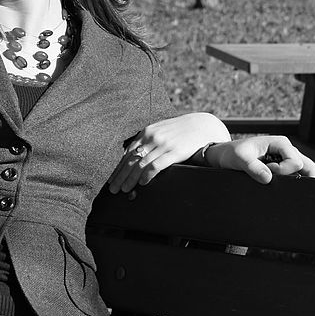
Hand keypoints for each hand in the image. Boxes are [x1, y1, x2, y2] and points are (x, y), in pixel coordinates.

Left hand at [108, 112, 229, 192]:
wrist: (203, 126)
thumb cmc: (180, 130)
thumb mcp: (160, 130)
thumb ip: (147, 140)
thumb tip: (133, 154)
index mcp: (146, 132)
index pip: (127, 152)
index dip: (118, 167)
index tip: (111, 178)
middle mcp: (152, 137)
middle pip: (131, 160)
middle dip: (120, 176)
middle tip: (113, 189)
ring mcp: (163, 145)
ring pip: (141, 164)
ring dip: (131, 179)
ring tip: (124, 189)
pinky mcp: (174, 152)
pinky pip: (156, 166)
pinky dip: (147, 176)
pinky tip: (142, 184)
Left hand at [205, 135, 314, 183]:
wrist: (226, 156)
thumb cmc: (233, 154)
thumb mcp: (239, 159)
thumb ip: (252, 167)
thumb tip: (268, 179)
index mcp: (280, 143)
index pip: (295, 162)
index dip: (282, 171)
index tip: (266, 171)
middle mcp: (288, 150)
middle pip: (309, 167)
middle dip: (298, 178)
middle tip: (281, 183)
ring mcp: (288, 160)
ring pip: (305, 173)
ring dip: (295, 181)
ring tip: (280, 185)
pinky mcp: (284, 168)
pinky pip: (297, 177)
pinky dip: (293, 183)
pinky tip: (283, 188)